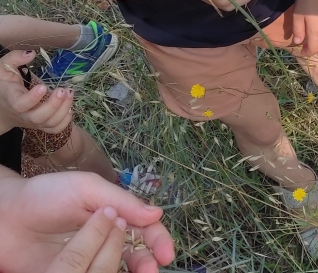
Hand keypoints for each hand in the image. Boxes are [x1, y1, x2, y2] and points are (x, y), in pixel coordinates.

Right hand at [0, 50, 73, 133]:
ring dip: (63, 110)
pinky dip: (65, 122)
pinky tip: (70, 108)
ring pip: (49, 124)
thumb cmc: (4, 84)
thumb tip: (31, 53)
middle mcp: (23, 113)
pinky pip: (54, 129)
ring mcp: (33, 121)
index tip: (43, 87)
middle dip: (54, 105)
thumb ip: (15, 58)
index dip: (32, 98)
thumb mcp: (3, 68)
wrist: (1, 108)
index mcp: (12, 98)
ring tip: (70, 94)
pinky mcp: (41, 124)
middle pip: (38, 117)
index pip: (20, 104)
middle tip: (63, 90)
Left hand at [0, 170, 174, 272]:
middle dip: (149, 260)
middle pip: (136, 252)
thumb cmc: (48, 194)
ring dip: (133, 271)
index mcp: (114, 214)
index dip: (158, 239)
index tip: (166, 253)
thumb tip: (158, 214)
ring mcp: (88, 259)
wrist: (5, 215)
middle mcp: (105, 238)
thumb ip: (122, 200)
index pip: (145, 227)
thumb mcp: (87, 189)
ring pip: (118, 268)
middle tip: (152, 269)